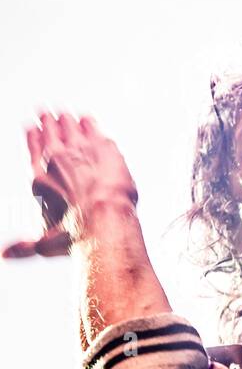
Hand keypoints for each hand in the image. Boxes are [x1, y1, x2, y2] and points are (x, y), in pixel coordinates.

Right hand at [2, 112, 138, 259]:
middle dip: (48, 122)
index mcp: (41, 177)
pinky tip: (88, 120)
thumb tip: (4, 256)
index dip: (32, 137)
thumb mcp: (47, 243)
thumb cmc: (77, 235)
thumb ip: (25, 247)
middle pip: (50, 133)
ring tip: (65, 114)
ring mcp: (81, 150)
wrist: (106, 219)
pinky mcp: (104, 147)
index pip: (33, 149)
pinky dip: (89, 124)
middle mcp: (57, 159)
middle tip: (46, 112)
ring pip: (70, 127)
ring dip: (67, 120)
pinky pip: (93, 129)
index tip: (31, 127)